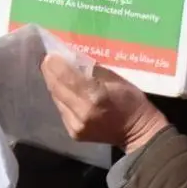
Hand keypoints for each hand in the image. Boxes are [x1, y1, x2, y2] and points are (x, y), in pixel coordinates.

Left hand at [39, 54, 169, 151]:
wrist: (137, 133)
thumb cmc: (130, 100)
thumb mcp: (116, 78)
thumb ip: (91, 70)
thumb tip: (70, 60)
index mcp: (94, 95)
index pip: (64, 76)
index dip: (54, 63)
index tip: (51, 54)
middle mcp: (81, 112)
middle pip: (55, 87)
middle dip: (50, 71)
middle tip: (49, 60)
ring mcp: (75, 125)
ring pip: (55, 98)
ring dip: (55, 84)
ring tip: (56, 73)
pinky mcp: (73, 133)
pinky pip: (61, 109)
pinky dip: (61, 98)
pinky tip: (67, 92)